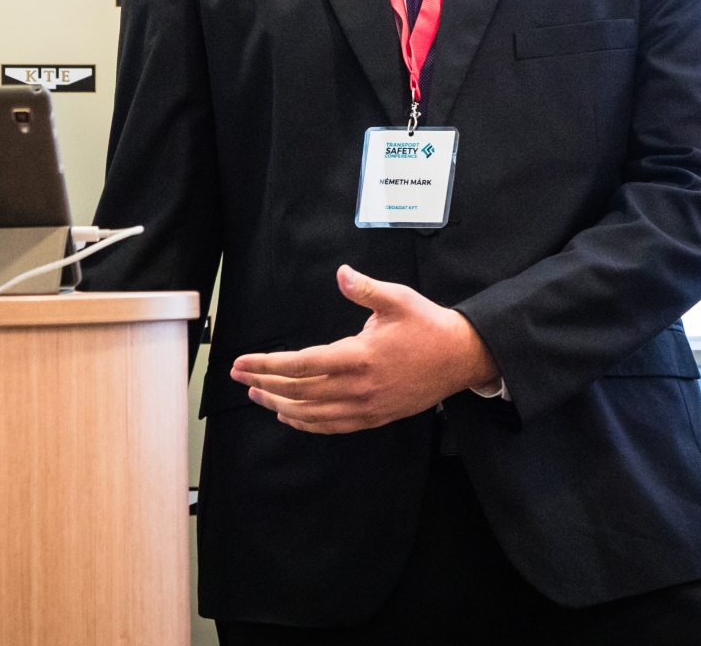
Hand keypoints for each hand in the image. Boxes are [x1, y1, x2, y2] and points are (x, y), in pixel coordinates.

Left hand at [229, 265, 499, 433]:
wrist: (461, 358)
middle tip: (239, 377)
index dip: (267, 366)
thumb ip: (364, 289)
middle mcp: (359, 387)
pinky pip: (333, 426)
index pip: (301, 364)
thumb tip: (341, 273)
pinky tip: (291, 416)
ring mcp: (366, 406)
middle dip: (264, 385)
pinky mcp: (375, 417)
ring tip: (257, 396)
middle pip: (299, 392)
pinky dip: (307, 423)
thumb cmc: (428, 325)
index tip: (242, 363)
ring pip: (312, 414)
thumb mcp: (398, 299)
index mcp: (359, 356)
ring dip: (280, 406)